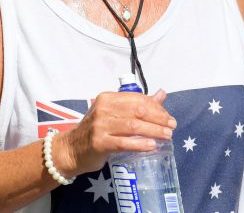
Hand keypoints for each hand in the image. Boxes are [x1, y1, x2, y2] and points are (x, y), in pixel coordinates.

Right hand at [58, 89, 176, 175]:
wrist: (72, 149)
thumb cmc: (96, 130)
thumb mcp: (113, 113)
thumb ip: (137, 104)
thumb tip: (162, 94)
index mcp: (107, 98)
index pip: (137, 98)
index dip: (156, 107)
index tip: (168, 116)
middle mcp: (103, 109)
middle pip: (137, 111)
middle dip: (158, 118)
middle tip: (172, 126)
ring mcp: (100, 126)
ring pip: (133, 126)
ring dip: (154, 131)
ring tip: (167, 136)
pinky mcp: (100, 143)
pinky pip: (125, 143)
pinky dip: (141, 144)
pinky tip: (152, 146)